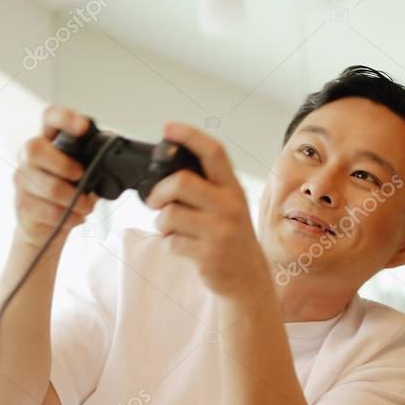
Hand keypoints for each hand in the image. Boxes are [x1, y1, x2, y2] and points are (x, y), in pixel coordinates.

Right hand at [13, 106, 100, 247]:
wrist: (45, 226)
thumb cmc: (66, 193)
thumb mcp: (83, 173)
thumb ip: (93, 162)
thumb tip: (113, 158)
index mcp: (47, 142)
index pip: (50, 118)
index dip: (64, 117)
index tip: (83, 126)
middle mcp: (28, 157)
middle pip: (35, 149)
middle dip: (63, 165)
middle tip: (81, 176)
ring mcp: (22, 180)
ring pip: (48, 186)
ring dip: (74, 200)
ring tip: (85, 206)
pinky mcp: (22, 205)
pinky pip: (47, 211)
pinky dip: (68, 217)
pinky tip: (74, 216)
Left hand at [145, 122, 268, 298]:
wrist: (248, 277)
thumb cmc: (231, 237)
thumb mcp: (228, 206)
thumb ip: (206, 187)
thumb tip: (167, 171)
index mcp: (232, 188)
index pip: (213, 152)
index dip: (189, 135)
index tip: (167, 127)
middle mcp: (229, 205)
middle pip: (181, 182)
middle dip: (159, 192)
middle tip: (155, 202)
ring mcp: (220, 230)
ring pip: (169, 215)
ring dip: (162, 224)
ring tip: (172, 230)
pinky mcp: (209, 253)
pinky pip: (171, 242)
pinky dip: (169, 245)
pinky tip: (183, 247)